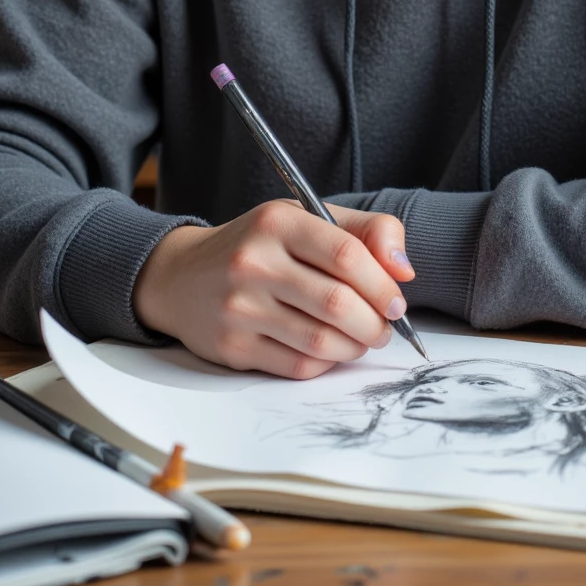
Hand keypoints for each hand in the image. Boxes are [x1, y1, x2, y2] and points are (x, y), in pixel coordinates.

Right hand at [131, 200, 415, 378]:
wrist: (181, 277)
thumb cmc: (258, 245)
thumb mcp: (307, 218)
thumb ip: (365, 231)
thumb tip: (404, 270)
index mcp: (278, 221)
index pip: (347, 255)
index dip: (382, 284)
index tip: (396, 301)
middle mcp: (254, 262)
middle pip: (338, 304)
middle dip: (375, 324)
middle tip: (384, 327)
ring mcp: (240, 307)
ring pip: (321, 341)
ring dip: (354, 347)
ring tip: (361, 339)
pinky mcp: (232, 347)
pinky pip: (297, 367)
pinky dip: (325, 363)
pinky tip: (327, 350)